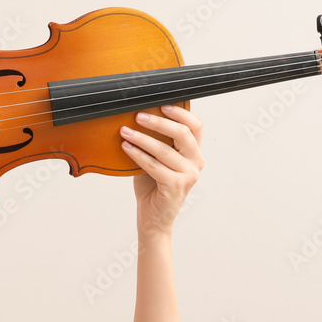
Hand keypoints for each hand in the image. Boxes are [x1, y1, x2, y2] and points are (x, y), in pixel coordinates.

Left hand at [120, 105, 203, 238]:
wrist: (153, 217)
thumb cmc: (153, 185)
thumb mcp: (157, 157)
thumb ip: (156, 140)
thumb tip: (139, 115)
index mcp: (194, 152)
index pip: (196, 126)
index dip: (181, 112)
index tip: (161, 104)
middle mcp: (196, 162)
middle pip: (182, 133)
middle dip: (157, 122)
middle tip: (137, 116)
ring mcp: (188, 175)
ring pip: (164, 150)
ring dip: (141, 138)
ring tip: (125, 131)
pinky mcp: (176, 186)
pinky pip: (154, 165)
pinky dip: (138, 154)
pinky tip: (126, 147)